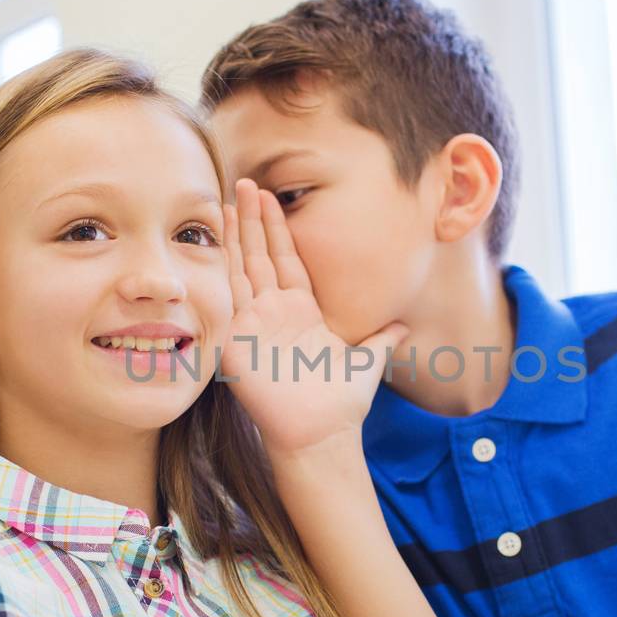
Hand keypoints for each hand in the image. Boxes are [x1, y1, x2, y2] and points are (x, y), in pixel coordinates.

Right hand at [220, 178, 407, 454]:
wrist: (322, 433)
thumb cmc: (342, 403)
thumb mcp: (368, 360)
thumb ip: (382, 339)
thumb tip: (401, 325)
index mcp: (302, 313)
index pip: (287, 260)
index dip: (278, 229)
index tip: (272, 198)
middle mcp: (274, 313)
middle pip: (260, 254)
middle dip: (252, 219)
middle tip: (245, 182)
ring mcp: (253, 323)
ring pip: (241, 266)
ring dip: (235, 233)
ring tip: (228, 198)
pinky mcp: (238, 337)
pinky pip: (228, 294)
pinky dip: (221, 265)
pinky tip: (215, 238)